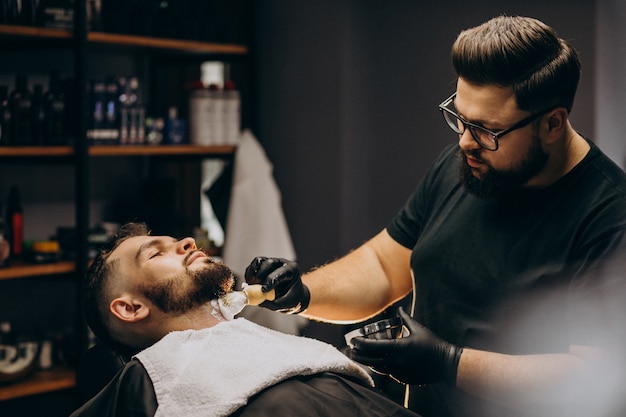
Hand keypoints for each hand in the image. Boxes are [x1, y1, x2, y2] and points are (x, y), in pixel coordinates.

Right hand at [244, 257, 309, 313]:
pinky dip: (249, 274)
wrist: (291, 294)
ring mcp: (271, 262)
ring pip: (259, 261)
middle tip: (255, 287)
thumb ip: (274, 304)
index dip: (270, 281)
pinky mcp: (263, 264)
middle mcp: (282, 263)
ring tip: (251, 285)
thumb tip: (260, 302)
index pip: (281, 273)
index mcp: (292, 270)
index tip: (263, 290)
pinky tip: (249, 284)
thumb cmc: (291, 298)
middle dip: (260, 275)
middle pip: (269, 263)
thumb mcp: (286, 304)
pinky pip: (253, 266)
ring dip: (253, 274)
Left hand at [348, 307, 462, 385]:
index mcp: (396, 349)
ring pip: (377, 368)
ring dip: (367, 361)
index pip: (372, 347)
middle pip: (370, 360)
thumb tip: (399, 309)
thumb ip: (405, 318)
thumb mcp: (417, 329)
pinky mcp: (402, 379)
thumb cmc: (432, 344)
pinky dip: (379, 366)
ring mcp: (398, 372)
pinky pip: (387, 372)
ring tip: (359, 355)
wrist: (445, 364)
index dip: (360, 343)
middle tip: (350, 349)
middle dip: (358, 354)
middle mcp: (394, 362)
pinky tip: (376, 362)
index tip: (353, 340)